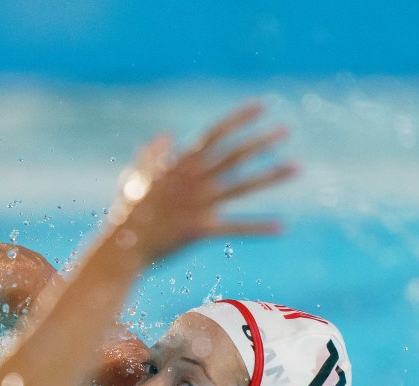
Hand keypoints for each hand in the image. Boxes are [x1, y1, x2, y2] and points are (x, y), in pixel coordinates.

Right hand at [108, 102, 295, 262]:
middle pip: (234, 156)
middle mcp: (193, 181)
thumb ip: (151, 156)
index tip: (262, 107)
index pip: (214, 135)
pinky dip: (259, 228)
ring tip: (297, 167)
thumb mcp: (136, 178)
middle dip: (261, 142)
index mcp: (179, 165)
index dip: (239, 119)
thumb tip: (164, 137)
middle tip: (286, 131)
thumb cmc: (127, 213)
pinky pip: (236, 228)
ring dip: (271, 176)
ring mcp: (198, 205)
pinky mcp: (201, 230)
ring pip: (242, 187)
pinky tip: (282, 227)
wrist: (121, 246)